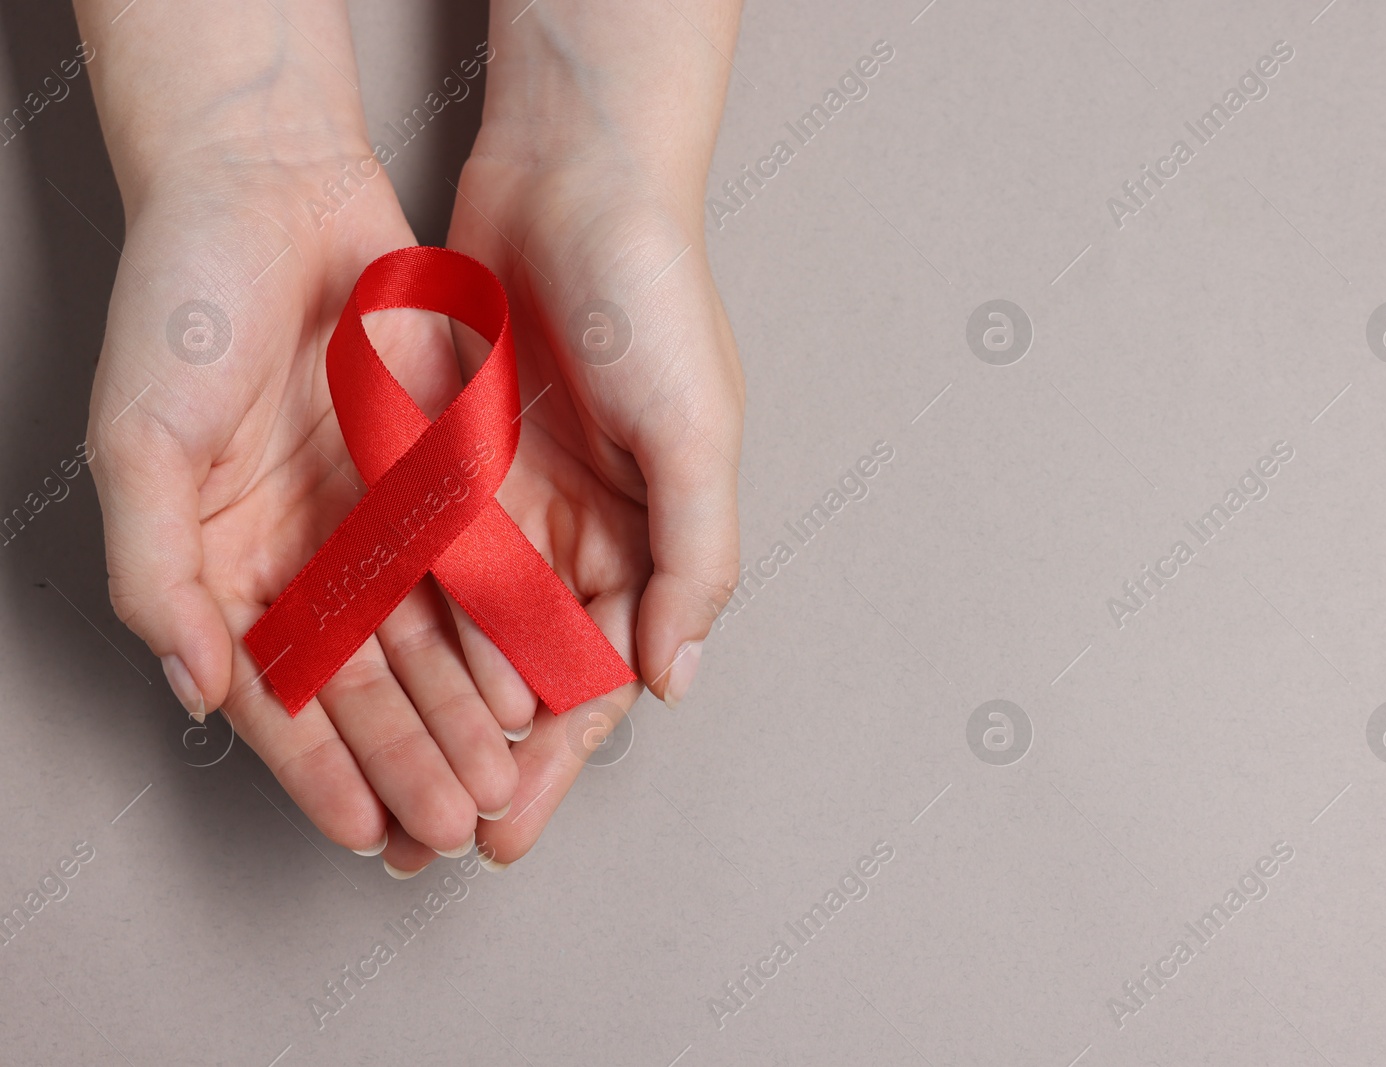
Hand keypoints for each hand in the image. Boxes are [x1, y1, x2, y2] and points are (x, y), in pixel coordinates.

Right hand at [80, 1, 525, 861]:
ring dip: (460, 716)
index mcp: (218, 561)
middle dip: (409, 760)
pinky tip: (525, 683)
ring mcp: (367, 517)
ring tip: (499, 780)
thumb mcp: (141, 440)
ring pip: (425, 641)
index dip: (320, 768)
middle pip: (362, 684)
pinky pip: (468, 567)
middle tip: (458, 825)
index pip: (276, 694)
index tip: (369, 831)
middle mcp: (298, 553)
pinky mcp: (430, 475)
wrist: (269, 187)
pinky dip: (493, 629)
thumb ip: (154, 570)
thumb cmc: (182, 301)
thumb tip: (190, 691)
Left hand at [373, 0, 747, 873]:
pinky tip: (359, 672)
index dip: (558, 759)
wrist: (571, 179)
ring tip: (385, 777)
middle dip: (486, 757)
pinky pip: (419, 554)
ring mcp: (514, 500)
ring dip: (431, 707)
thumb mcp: (699, 432)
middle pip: (528, 672)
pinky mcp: (453, 462)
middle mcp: (584, 534)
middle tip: (433, 835)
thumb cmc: (653, 300)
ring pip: (465, 629)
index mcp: (653, 541)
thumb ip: (695, 559)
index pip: (603, 675)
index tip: (509, 826)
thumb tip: (675, 680)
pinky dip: (396, 617)